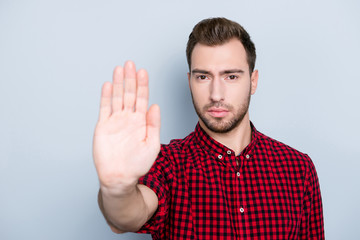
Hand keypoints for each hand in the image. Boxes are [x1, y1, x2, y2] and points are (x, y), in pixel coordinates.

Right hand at [93, 61, 160, 193]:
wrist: (120, 177)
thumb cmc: (138, 164)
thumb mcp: (152, 144)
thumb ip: (153, 124)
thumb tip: (155, 106)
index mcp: (141, 121)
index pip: (142, 98)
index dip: (143, 85)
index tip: (143, 72)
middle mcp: (128, 118)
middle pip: (129, 93)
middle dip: (130, 79)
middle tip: (130, 63)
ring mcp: (115, 121)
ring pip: (116, 97)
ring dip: (117, 83)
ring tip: (119, 69)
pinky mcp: (103, 126)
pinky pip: (104, 108)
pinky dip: (105, 96)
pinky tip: (107, 85)